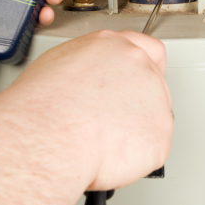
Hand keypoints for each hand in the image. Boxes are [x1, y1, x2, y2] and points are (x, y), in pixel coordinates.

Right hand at [0, 30, 173, 190]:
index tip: (138, 82)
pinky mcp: (160, 134)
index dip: (144, 68)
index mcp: (113, 46)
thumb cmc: (43, 106)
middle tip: (110, 122)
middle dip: (136, 105)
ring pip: (153, 120)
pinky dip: (134, 158)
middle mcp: (138, 66)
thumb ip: (87, 68)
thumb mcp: (57, 65)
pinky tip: (109, 155)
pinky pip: (151, 150)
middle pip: (153, 85)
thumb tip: (87, 83)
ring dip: (133, 132)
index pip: (147, 49)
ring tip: (101, 141)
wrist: (50, 136)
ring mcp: (155, 99)